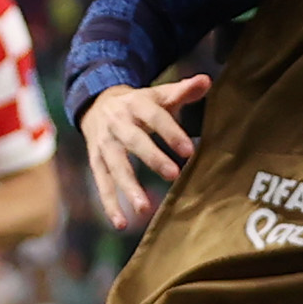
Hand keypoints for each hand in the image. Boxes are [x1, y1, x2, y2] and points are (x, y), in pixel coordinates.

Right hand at [80, 76, 211, 231]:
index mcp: (136, 104)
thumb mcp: (159, 94)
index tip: (189, 150)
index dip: (171, 132)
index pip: (155, 117)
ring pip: (115, 166)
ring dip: (128, 188)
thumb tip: (206, 80)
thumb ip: (183, 91)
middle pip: (134, 141)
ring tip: (144, 209)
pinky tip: (121, 223)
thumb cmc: (141, 103)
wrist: (97, 102)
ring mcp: (104, 144)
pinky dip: (110, 204)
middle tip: (174, 175)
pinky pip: (101, 183)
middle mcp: (117, 123)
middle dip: (152, 158)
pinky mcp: (96, 161)